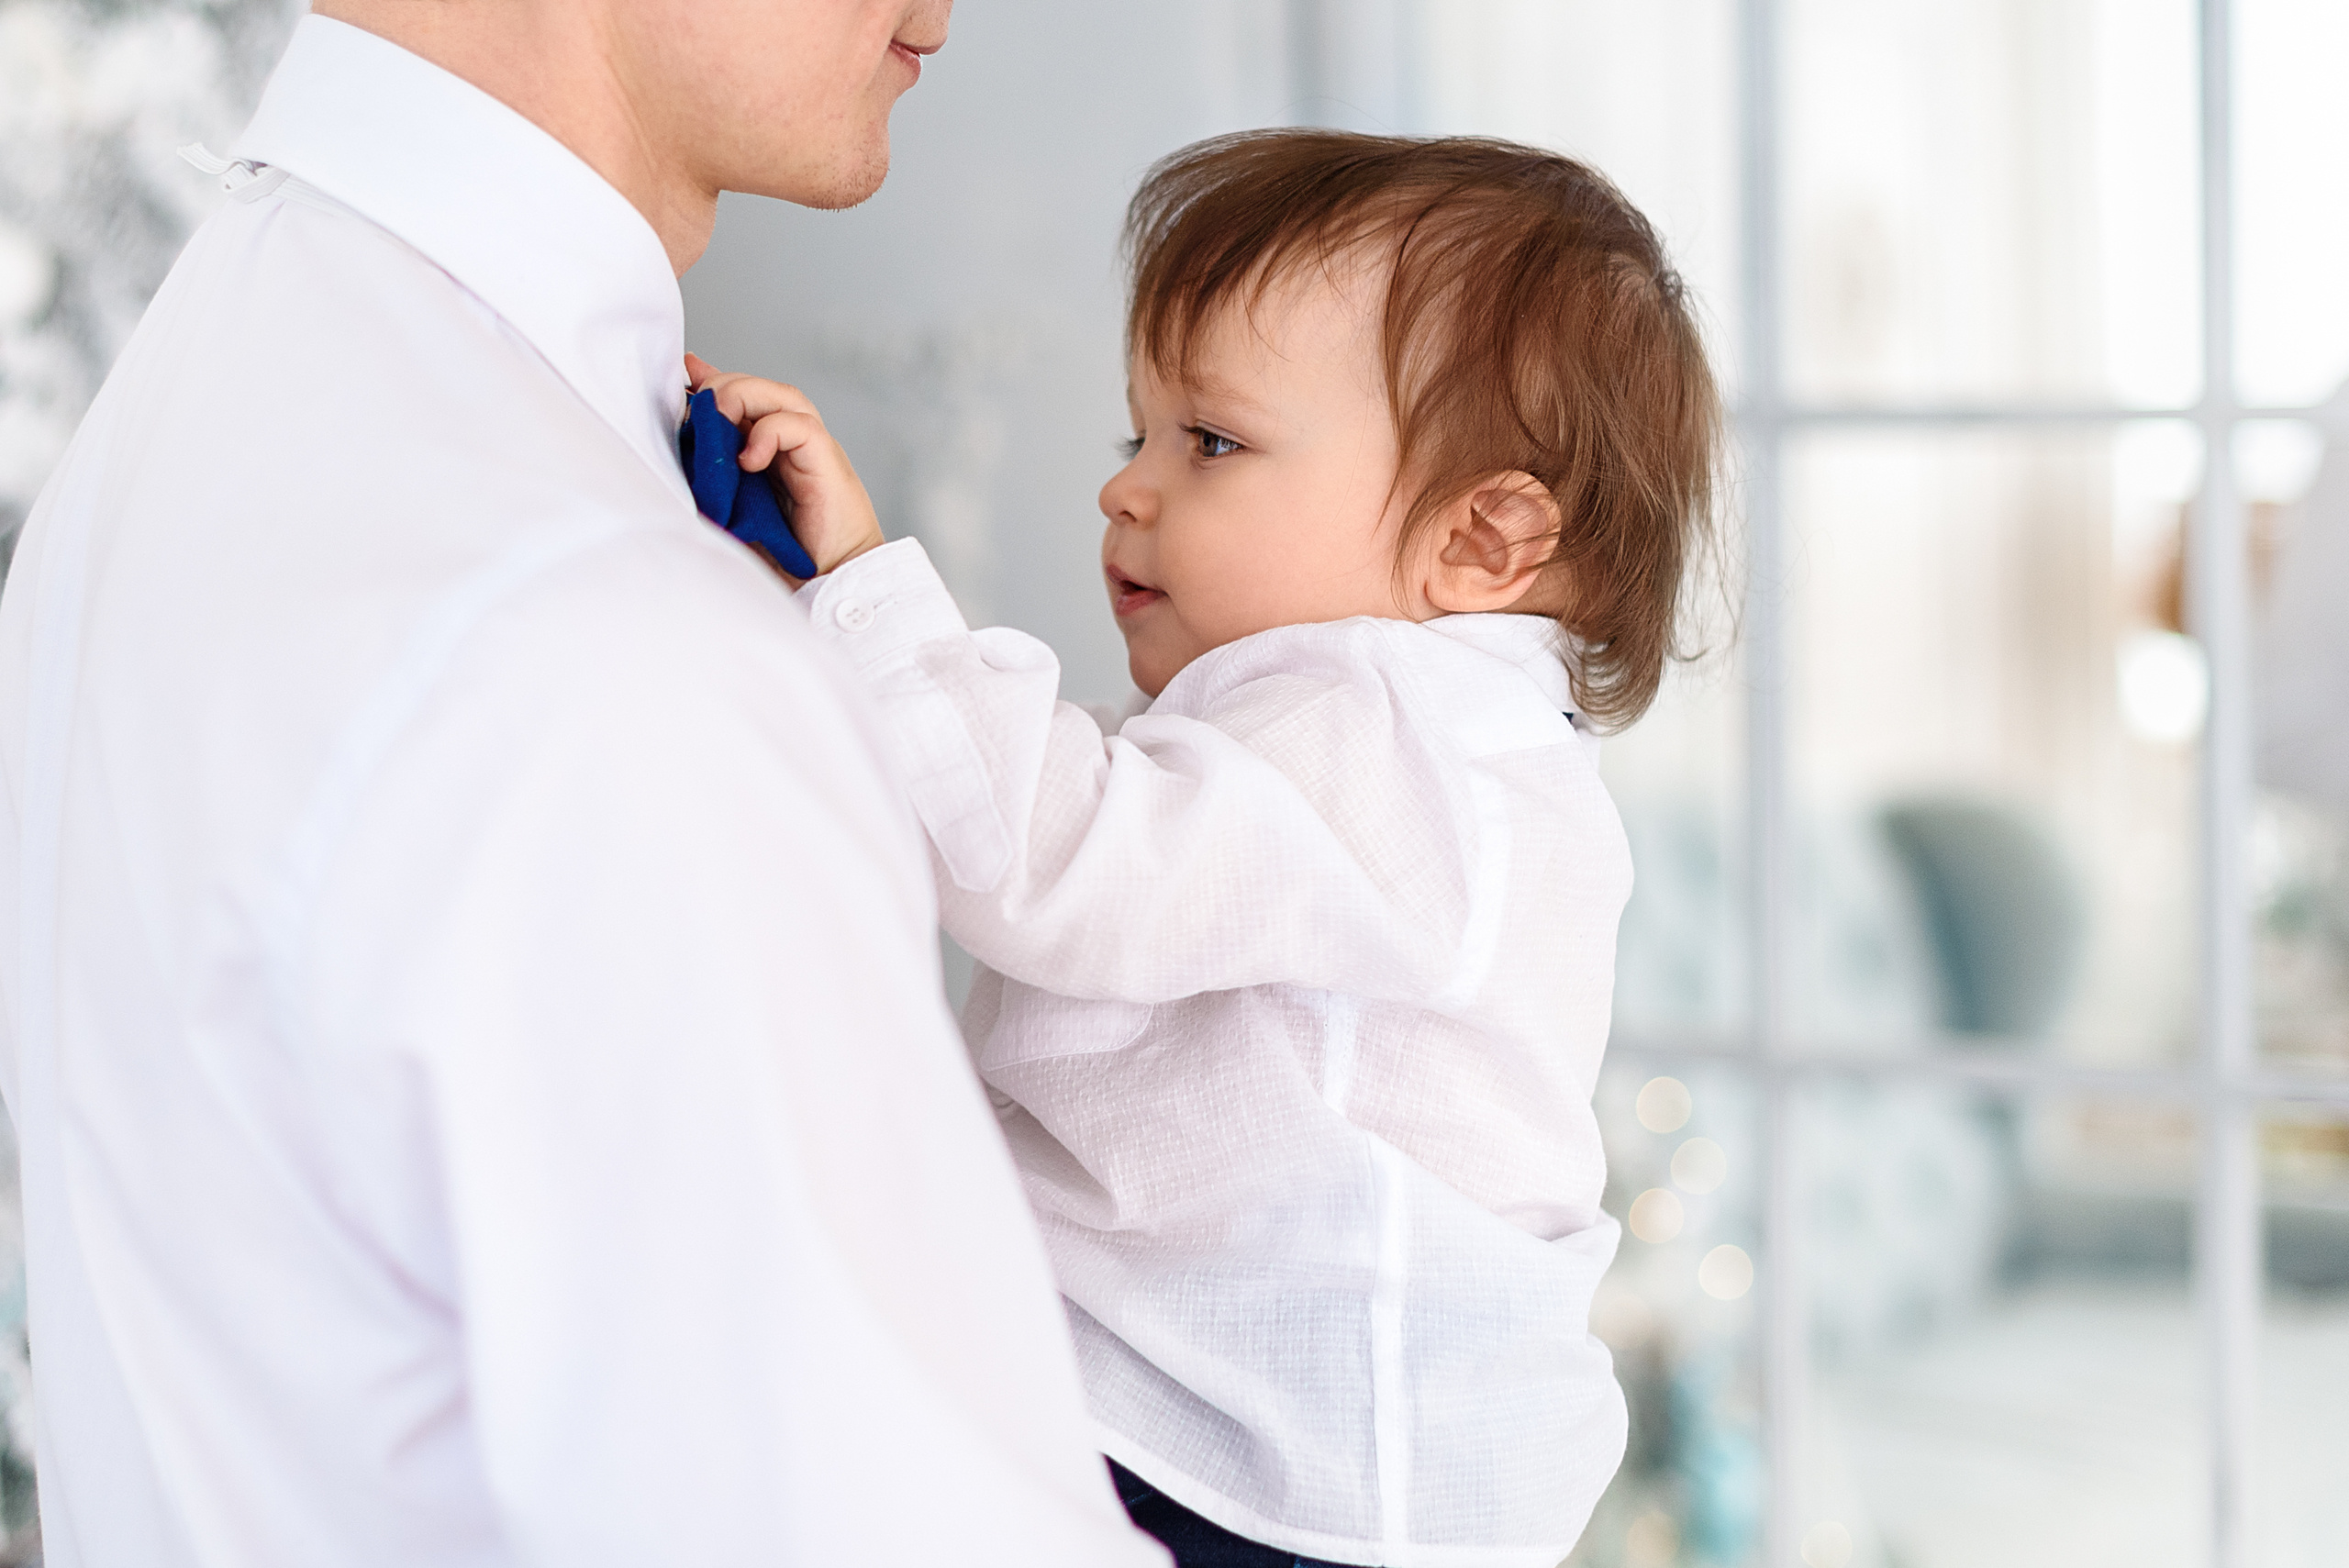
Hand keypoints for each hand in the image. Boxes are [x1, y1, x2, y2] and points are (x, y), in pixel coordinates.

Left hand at [685, 353, 885, 578]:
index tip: (682, 377)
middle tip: (696, 416)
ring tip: (718, 425)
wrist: (826, 587)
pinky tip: (748, 460)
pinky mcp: (826, 461)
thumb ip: (709, 476)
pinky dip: (768, 432)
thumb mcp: (728, 513)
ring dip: (742, 398)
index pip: (741, 396)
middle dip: (721, 390)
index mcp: (768, 452)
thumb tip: (682, 448)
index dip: (712, 381)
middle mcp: (790, 445)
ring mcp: (810, 450)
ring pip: (779, 395)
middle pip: (757, 387)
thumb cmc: (782, 560)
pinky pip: (798, 425)